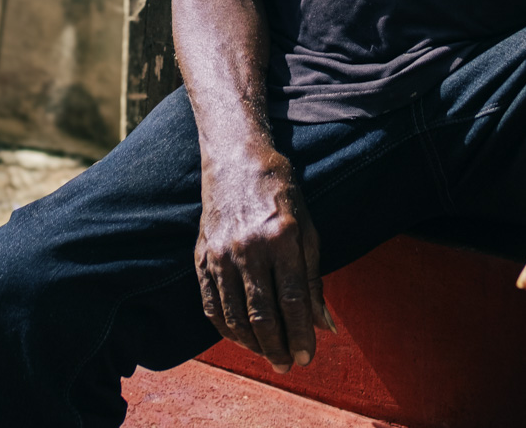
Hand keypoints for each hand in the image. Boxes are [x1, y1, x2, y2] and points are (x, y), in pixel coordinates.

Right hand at [195, 147, 331, 372]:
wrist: (237, 161)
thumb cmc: (281, 194)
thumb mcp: (308, 230)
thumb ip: (313, 280)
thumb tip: (324, 325)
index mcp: (282, 238)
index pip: (292, 300)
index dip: (300, 334)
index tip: (307, 357)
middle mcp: (249, 247)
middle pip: (262, 313)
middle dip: (277, 346)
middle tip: (287, 365)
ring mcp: (221, 252)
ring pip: (235, 314)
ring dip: (252, 343)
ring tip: (268, 355)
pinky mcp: (202, 255)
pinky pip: (211, 304)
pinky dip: (226, 328)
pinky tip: (242, 338)